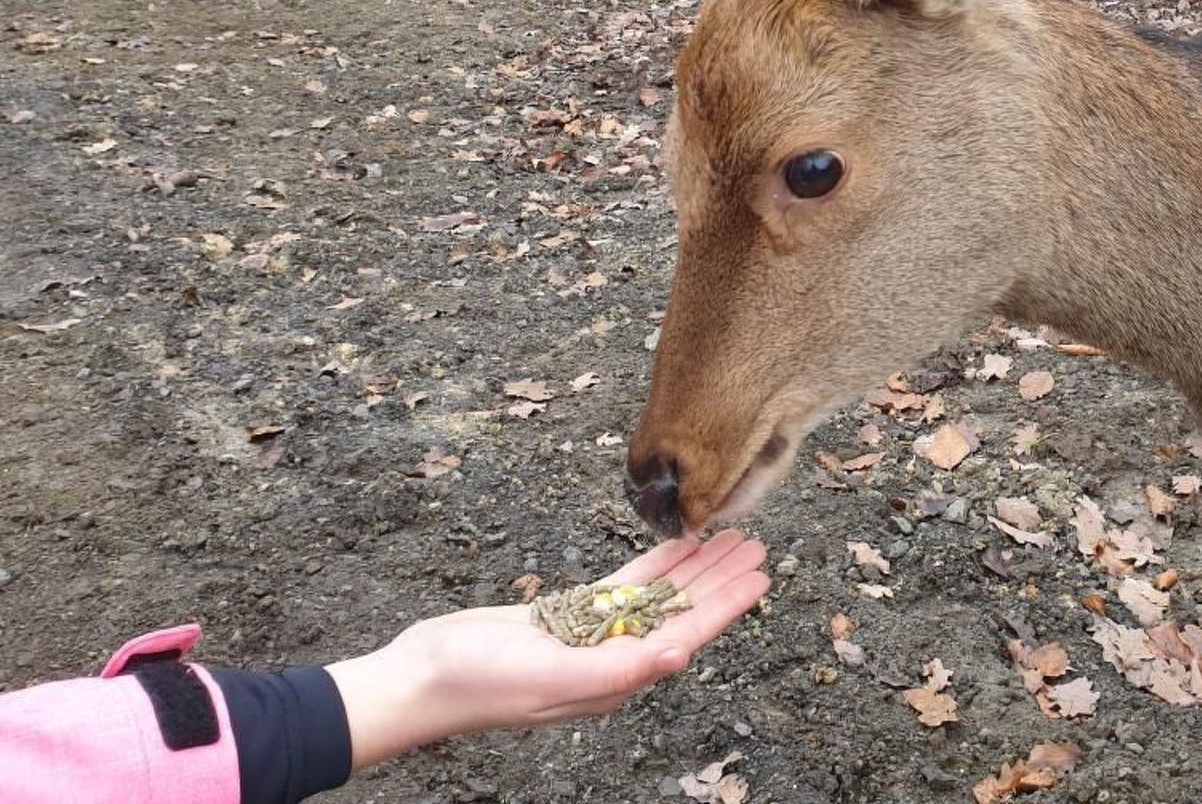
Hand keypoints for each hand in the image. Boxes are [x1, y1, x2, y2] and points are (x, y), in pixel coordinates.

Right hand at [327, 530, 770, 771]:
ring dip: (696, 566)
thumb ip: (618, 667)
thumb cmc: (479, 682)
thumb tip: (679, 655)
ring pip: (659, 595)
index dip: (727, 606)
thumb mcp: (552, 676)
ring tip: (731, 536)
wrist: (423, 677)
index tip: (762, 577)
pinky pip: (626, 586)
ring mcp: (593, 635)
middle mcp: (614, 659)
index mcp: (616, 679)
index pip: (686, 635)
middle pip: (682, 612)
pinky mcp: (570, 615)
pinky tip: (680, 542)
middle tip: (759, 546)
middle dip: (722, 580)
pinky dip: (655, 563)